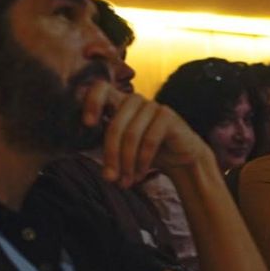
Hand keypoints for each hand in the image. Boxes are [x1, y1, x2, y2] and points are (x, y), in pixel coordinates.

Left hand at [79, 80, 211, 186]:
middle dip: (111, 156)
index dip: (91, 102)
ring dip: (127, 163)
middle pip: (115, 126)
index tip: (88, 124)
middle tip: (110, 178)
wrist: (182, 157)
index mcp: (119, 103)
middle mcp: (134, 100)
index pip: (101, 88)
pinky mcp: (167, 116)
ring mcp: (152, 106)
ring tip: (126, 182)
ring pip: (131, 135)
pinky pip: (149, 140)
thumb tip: (99, 169)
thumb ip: (107, 148)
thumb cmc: (148, 151)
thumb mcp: (122, 148)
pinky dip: (142, 161)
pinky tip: (140, 174)